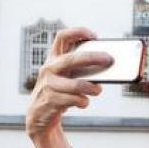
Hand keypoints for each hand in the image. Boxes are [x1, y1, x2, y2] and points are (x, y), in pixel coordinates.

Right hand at [25, 27, 105, 147]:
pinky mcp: (50, 101)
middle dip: (92, 58)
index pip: (62, 37)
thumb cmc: (60, 91)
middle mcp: (49, 69)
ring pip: (75, 84)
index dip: (77, 32)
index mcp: (54, 58)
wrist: (40, 115)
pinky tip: (84, 102)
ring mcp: (48, 85)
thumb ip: (82, 70)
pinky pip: (73, 100)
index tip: (94, 35)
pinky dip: (83, 101)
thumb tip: (107, 66)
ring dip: (91, 88)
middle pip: (71, 59)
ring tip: (98, 90)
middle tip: (108, 60)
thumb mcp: (68, 77)